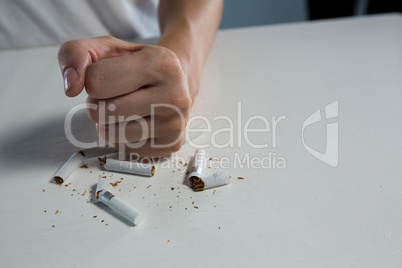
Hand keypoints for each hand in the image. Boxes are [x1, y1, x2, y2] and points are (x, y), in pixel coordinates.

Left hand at [58, 36, 194, 156]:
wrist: (174, 82)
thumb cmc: (136, 66)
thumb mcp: (106, 48)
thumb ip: (76, 53)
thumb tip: (71, 87)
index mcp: (162, 64)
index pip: (96, 81)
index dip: (91, 80)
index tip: (109, 76)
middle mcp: (176, 95)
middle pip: (103, 112)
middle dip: (98, 104)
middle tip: (115, 94)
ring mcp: (176, 124)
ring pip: (112, 134)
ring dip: (108, 123)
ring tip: (126, 108)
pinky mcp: (171, 145)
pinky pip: (124, 148)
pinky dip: (122, 137)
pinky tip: (138, 121)